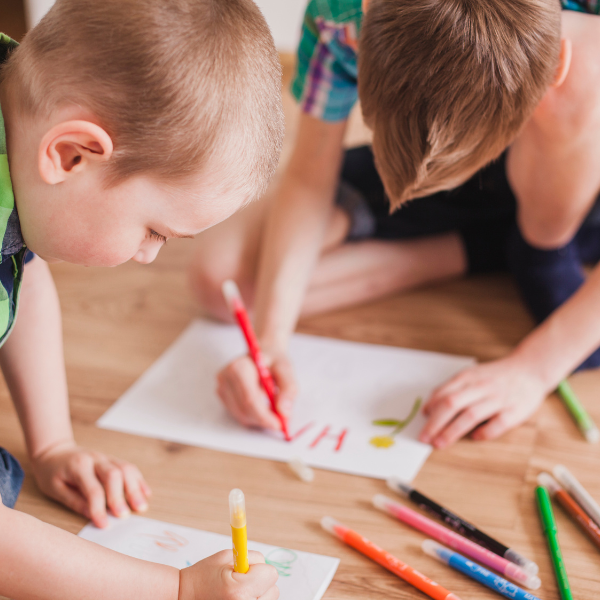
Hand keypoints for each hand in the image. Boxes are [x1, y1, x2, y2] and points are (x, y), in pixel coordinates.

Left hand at [31, 441, 150, 527]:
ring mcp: (107, 457)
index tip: (104, 525)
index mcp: (78, 466)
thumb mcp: (55, 489)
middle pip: (114, 475)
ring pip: (126, 469)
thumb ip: (74, 501)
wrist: (55, 451)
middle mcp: (96, 459)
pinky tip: (145, 493)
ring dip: (135, 488)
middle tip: (125, 516)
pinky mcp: (113, 460)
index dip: (99, 508)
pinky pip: (130, 467)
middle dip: (121, 496)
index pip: (93, 489)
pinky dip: (139, 481)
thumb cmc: (52, 472)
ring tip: (141, 506)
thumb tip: (92, 516)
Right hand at [179, 549, 278, 599]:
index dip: (259, 568)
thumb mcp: (226, 558)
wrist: (186, 597)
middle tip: (240, 581)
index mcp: (240, 590)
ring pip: (269, 599)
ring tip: (238, 592)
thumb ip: (251, 558)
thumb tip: (267, 564)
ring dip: (259, 593)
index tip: (245, 569)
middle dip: (260, 581)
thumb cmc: (205, 576)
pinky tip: (240, 598)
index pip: (271, 573)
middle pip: (273, 589)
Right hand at [217, 353, 296, 429]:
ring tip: (273, 408)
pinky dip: (253, 416)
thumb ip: (288, 388)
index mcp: (239, 367)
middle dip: (264, 420)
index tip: (280, 424)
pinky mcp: (223, 395)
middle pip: (244, 410)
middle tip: (281, 421)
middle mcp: (225, 377)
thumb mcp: (286, 369)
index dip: (264, 416)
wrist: (262, 353)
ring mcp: (221, 387)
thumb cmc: (273, 360)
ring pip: (241, 415)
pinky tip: (262, 406)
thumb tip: (284, 412)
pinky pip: (239, 414)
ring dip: (259, 419)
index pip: (249, 399)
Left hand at [419, 357, 548, 447]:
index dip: (430, 407)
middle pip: (452, 404)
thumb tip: (429, 408)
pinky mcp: (514, 411)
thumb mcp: (472, 375)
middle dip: (435, 423)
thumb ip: (452, 389)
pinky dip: (484, 432)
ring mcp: (498, 398)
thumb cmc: (495, 376)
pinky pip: (497, 424)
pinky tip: (475, 438)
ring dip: (452, 431)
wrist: (530, 369)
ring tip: (440, 443)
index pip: (444, 393)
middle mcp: (481, 386)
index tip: (421, 420)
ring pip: (470, 415)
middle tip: (424, 438)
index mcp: (469, 376)